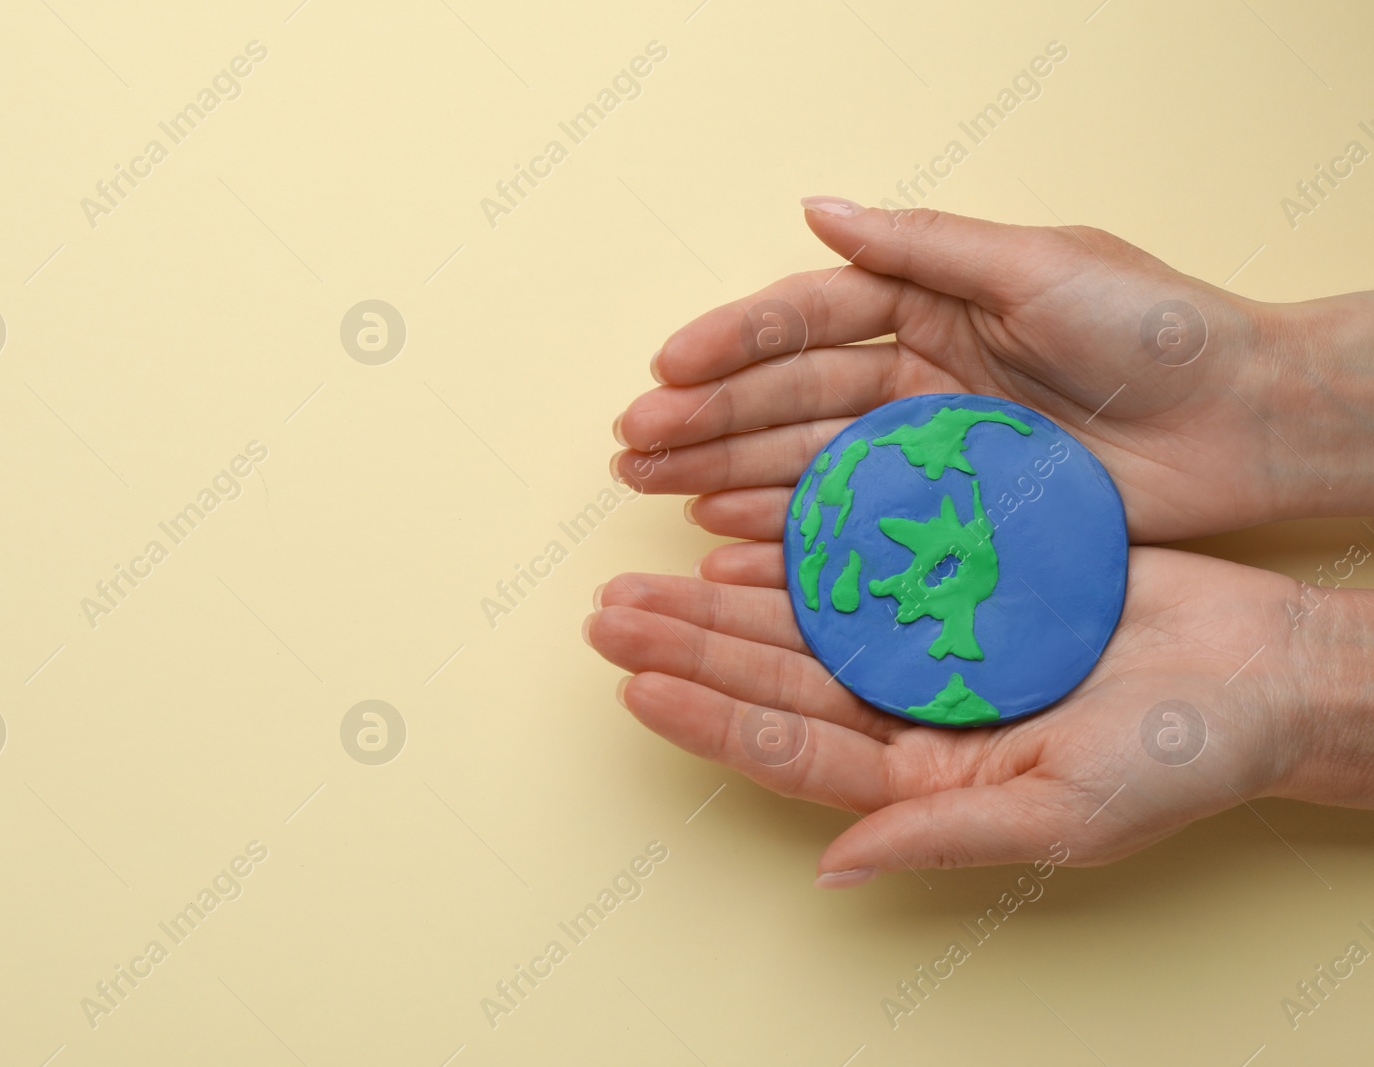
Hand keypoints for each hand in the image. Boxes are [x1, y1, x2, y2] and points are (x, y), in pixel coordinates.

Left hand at [584, 546, 1343, 882]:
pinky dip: (795, 550)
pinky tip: (734, 535)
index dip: (707, 718)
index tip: (633, 688)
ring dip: (716, 598)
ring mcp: (927, 646)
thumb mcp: (1065, 816)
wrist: (1265, 674)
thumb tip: (830, 871)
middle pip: (771, 678)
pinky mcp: (956, 585)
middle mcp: (908, 713)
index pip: (788, 749)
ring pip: (798, 620)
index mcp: (921, 779)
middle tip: (605, 617)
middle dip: (684, 648)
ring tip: (638, 577)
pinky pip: (857, 565)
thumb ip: (943, 839)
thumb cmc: (1182, 762)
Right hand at [611, 200, 1373, 542]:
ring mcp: (926, 446)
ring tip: (653, 487)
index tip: (665, 365)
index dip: (732, 343)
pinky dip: (786, 526)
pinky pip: (851, 518)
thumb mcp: (1037, 263)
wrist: (1246, 419)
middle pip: (786, 397)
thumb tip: (814, 210)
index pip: (806, 320)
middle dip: (704, 418)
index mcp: (927, 302)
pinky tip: (724, 534)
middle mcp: (914, 372)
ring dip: (724, 472)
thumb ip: (921, 245)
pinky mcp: (949, 510)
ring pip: (803, 459)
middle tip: (630, 443)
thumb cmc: (1152, 326)